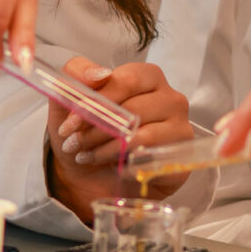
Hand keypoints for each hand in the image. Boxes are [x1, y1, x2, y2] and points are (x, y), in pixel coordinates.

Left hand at [46, 57, 192, 221]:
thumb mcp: (70, 101)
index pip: (126, 81)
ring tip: (86, 157)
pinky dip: (125, 166)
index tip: (70, 123)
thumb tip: (98, 74)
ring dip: (106, 149)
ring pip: (141, 135)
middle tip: (73, 144)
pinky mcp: (181, 155)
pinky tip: (113, 168)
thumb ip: (77, 74)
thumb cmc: (88, 133)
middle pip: (133, 109)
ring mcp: (180, 126)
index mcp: (148, 77)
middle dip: (96, 129)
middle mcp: (170, 98)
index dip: (95, 102)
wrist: (94, 177)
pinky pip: (151, 159)